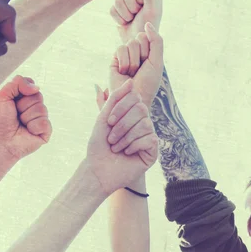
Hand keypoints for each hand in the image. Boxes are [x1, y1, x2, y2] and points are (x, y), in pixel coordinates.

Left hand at [0, 75, 51, 161]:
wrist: (0, 141)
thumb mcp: (2, 96)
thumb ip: (17, 83)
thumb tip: (36, 87)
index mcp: (24, 99)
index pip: (32, 86)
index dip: (23, 92)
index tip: (13, 101)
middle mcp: (33, 108)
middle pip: (38, 96)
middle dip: (24, 105)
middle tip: (16, 115)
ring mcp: (40, 119)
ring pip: (42, 109)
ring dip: (27, 117)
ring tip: (21, 124)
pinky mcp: (45, 132)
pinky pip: (45, 122)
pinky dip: (34, 127)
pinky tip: (28, 132)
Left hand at [87, 80, 157, 194]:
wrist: (97, 170)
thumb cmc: (98, 146)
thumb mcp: (103, 118)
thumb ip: (115, 98)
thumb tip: (130, 80)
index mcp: (131, 115)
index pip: (135, 97)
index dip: (121, 107)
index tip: (108, 121)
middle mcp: (142, 124)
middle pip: (141, 109)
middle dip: (122, 124)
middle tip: (110, 139)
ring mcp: (149, 137)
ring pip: (145, 125)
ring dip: (125, 137)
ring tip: (116, 148)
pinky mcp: (153, 151)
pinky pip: (150, 139)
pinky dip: (134, 145)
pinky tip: (127, 153)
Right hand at [108, 23, 163, 108]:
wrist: (134, 98)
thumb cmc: (147, 84)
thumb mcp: (157, 61)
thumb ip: (156, 41)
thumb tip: (147, 24)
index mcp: (148, 51)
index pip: (148, 36)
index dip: (149, 50)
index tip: (148, 64)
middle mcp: (136, 52)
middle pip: (139, 37)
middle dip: (142, 55)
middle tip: (139, 70)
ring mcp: (124, 56)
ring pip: (129, 43)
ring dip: (133, 61)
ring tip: (132, 73)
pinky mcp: (114, 61)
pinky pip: (120, 49)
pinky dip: (124, 62)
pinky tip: (123, 72)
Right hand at [110, 0, 162, 43]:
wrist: (137, 42)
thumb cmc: (148, 25)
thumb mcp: (152, 7)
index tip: (143, 8)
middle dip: (130, 6)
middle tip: (137, 14)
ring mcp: (127, 1)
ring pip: (117, 0)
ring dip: (124, 14)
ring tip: (132, 19)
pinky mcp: (118, 10)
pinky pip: (111, 9)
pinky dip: (118, 19)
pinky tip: (126, 22)